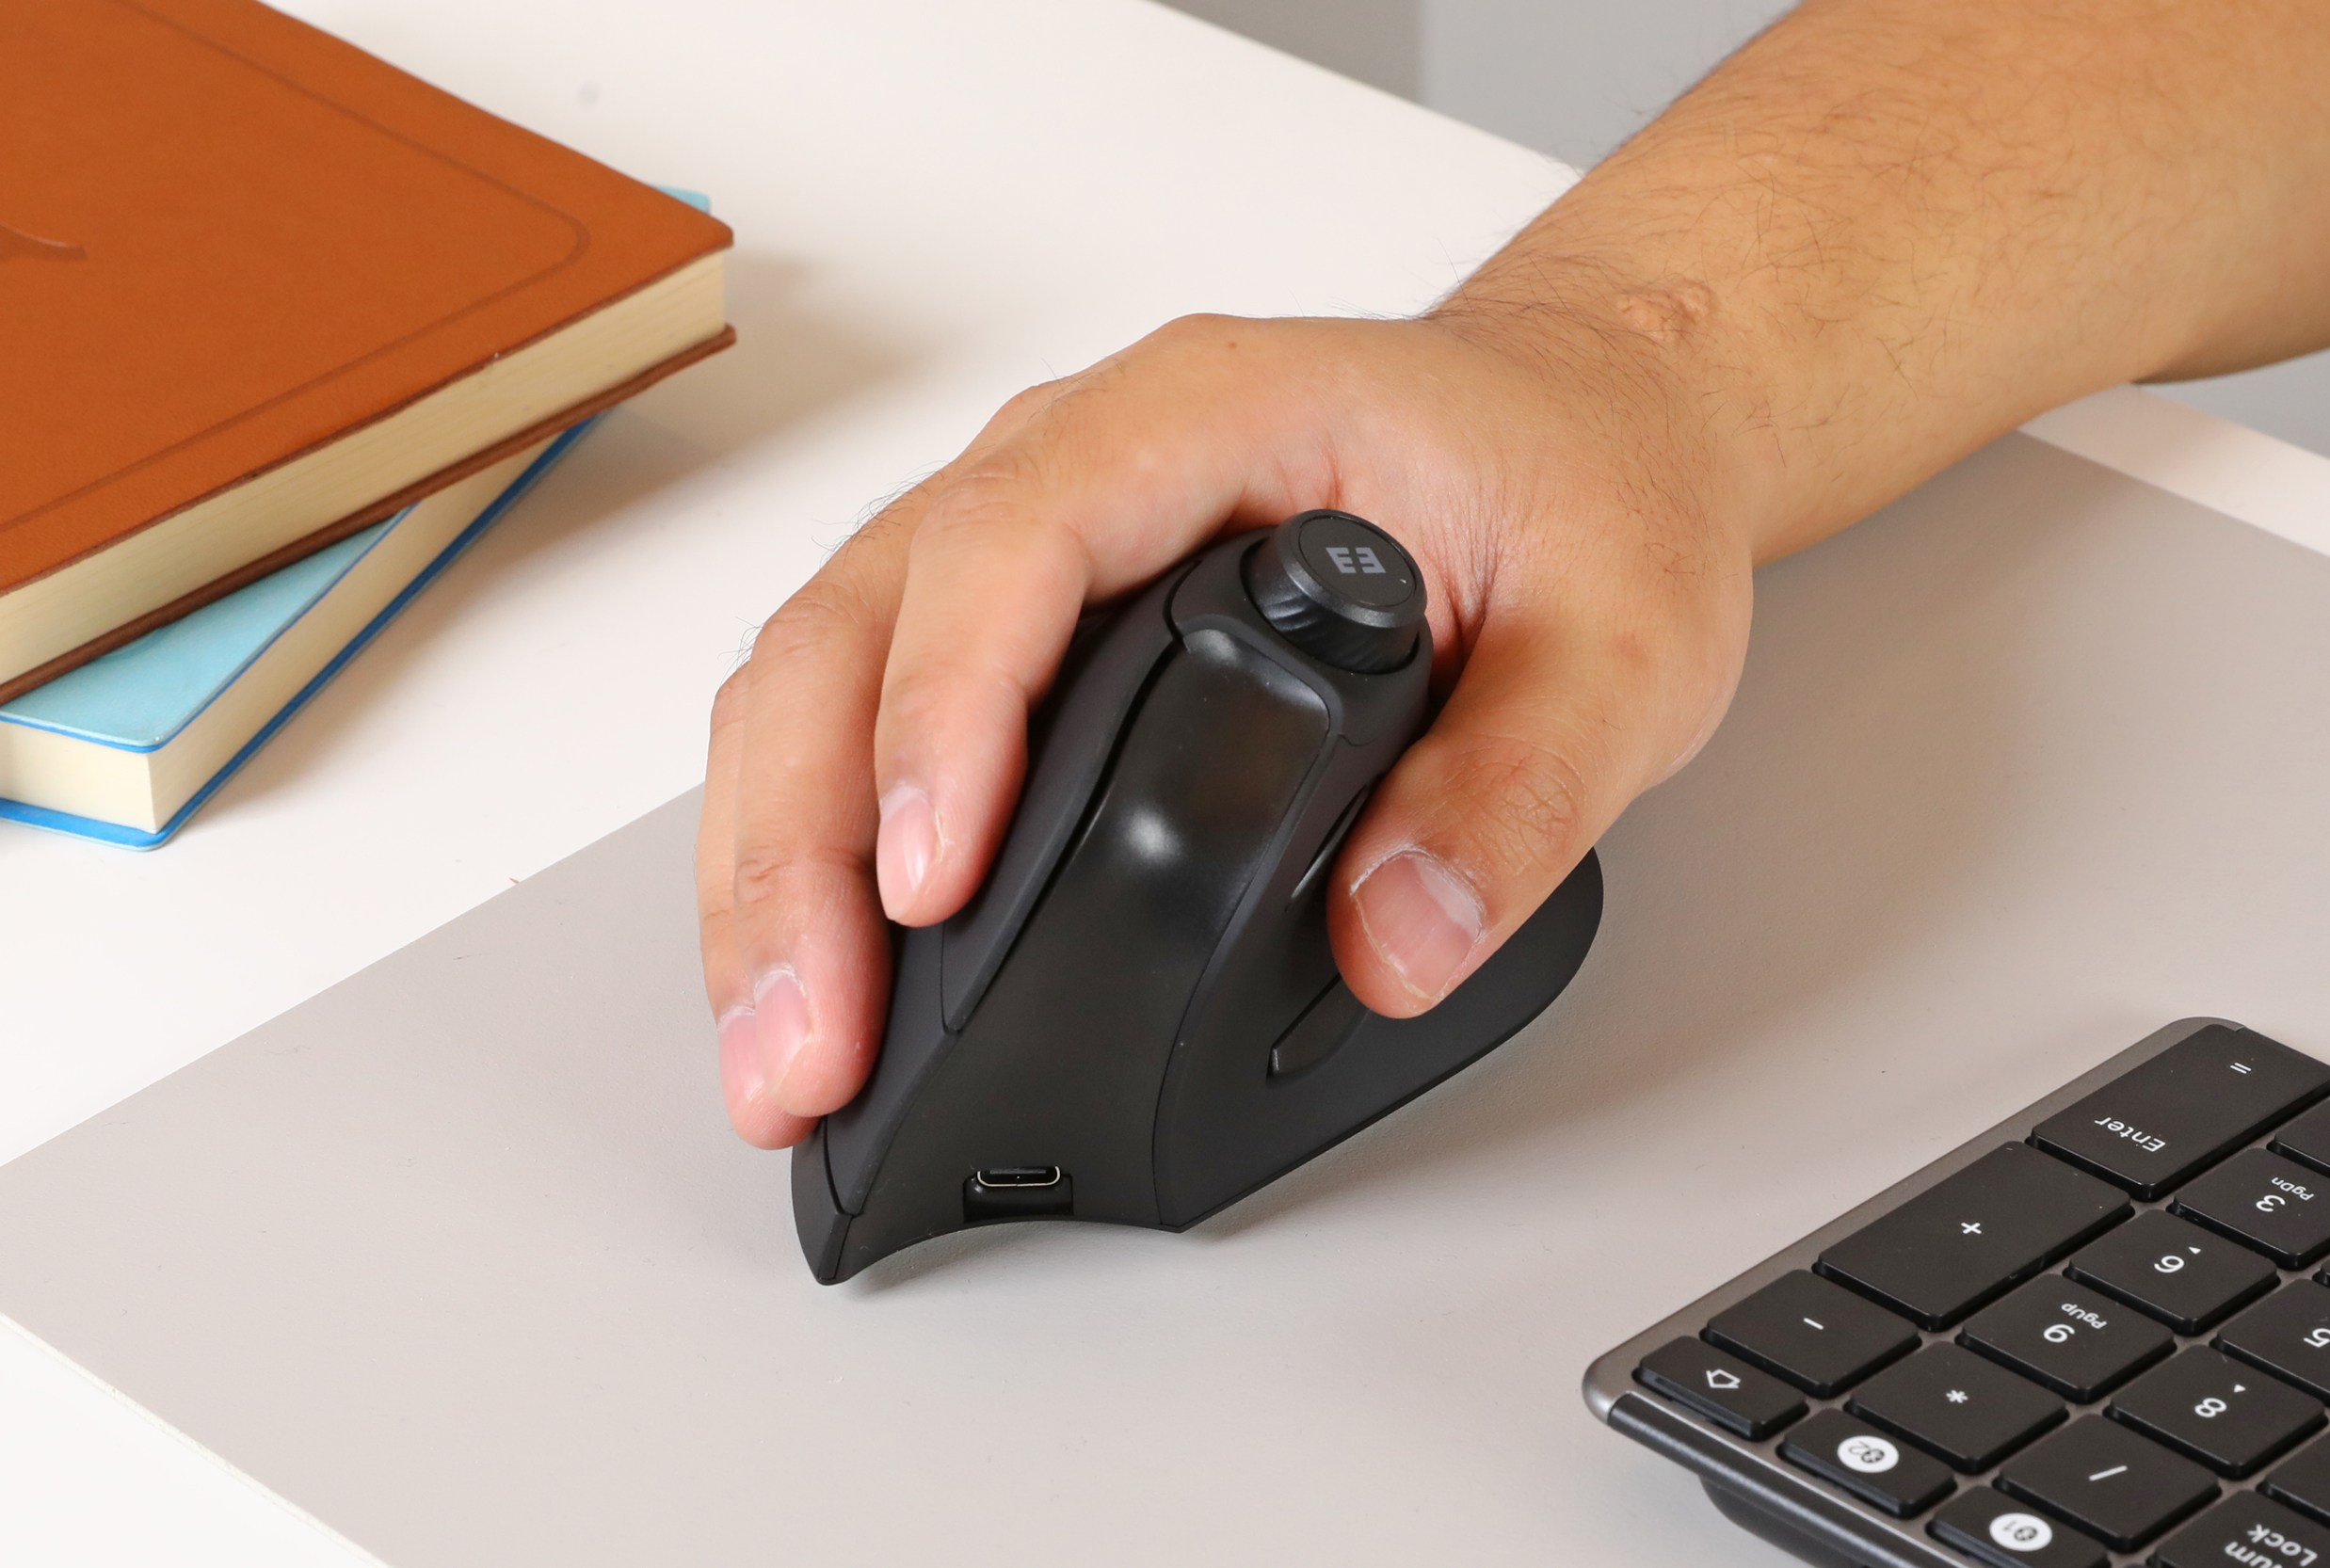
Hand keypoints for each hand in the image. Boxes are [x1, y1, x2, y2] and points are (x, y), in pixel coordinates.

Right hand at [696, 307, 1759, 1146]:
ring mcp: (1021, 539)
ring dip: (766, 866)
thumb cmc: (1580, 484)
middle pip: (854, 623)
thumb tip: (1393, 942)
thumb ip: (1523, 787)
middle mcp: (1075, 459)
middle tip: (809, 1048)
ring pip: (812, 674)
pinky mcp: (1005, 621)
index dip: (945, 711)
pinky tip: (807, 966)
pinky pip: (846, 708)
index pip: (1014, 540)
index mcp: (1207, 417)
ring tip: (778, 1053)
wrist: (1576, 428)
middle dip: (798, 847)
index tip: (931, 885)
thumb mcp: (1624, 637)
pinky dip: (799, 844)